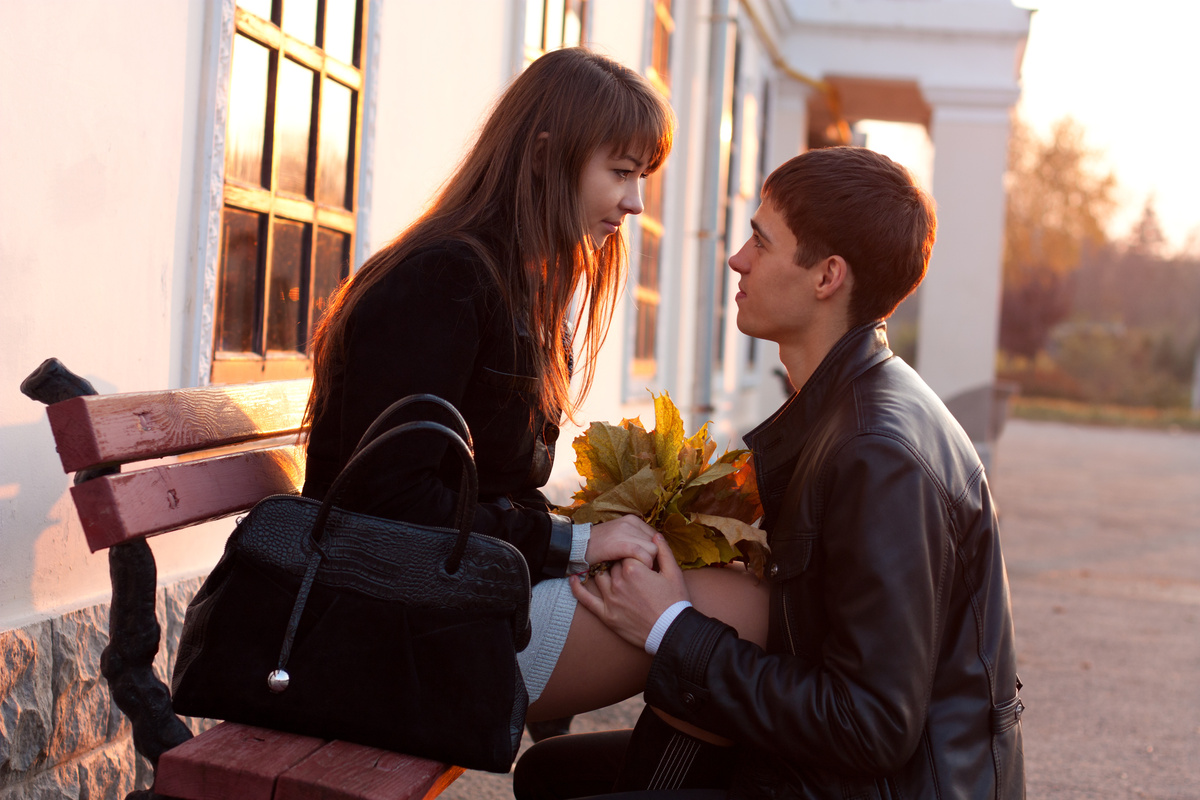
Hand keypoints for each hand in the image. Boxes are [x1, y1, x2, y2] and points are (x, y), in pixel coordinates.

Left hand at [571, 534, 689, 649]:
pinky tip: (573, 579)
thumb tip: (655, 535)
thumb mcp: (674, 573)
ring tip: (610, 570)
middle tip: (631, 568)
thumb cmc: (675, 602)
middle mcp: (618, 581)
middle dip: (621, 563)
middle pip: (613, 564)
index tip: (641, 561)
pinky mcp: (606, 614)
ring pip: (600, 576)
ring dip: (604, 571)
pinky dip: (577, 588)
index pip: (626, 552)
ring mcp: (610, 598)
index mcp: (634, 568)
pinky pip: (586, 599)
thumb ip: (663, 551)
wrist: (672, 631)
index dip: (634, 555)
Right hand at [586, 515, 657, 568]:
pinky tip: (637, 570)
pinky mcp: (621, 543)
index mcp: (633, 520)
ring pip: (653, 549)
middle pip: (656, 543)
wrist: (576, 546)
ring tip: (639, 570)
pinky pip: (643, 554)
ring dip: (648, 562)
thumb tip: (656, 550)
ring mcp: (626, 531)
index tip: (647, 563)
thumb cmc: (599, 547)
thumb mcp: (620, 537)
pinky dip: (643, 564)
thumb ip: (636, 539)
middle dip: (653, 558)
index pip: (655, 536)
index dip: (654, 551)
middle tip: (645, 569)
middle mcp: (631, 522)